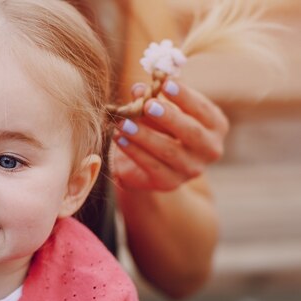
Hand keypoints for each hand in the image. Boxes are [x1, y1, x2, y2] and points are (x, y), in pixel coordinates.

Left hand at [112, 80, 228, 190]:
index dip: (185, 97)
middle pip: (192, 132)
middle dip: (169, 117)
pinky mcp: (170, 182)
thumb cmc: (160, 129)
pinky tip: (119, 138)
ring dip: (144, 135)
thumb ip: (150, 99)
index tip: (166, 83)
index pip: (203, 110)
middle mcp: (210, 149)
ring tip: (123, 123)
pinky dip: (133, 151)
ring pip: (168, 151)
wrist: (149, 167)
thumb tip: (138, 89)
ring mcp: (191, 169)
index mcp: (215, 126)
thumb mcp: (158, 111)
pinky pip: (151, 166)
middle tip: (148, 105)